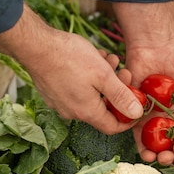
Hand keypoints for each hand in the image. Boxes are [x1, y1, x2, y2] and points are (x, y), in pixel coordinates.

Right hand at [0, 3, 144, 133]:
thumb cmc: (69, 58)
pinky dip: (88, 77)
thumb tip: (137, 114)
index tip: (135, 103)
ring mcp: (60, 102)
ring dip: (103, 79)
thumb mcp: (103, 75)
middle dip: (116, 89)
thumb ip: (121, 96)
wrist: (36, 45)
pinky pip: (76, 89)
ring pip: (90, 95)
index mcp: (87, 112)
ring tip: (108, 59)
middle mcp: (72, 112)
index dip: (127, 118)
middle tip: (122, 69)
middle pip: (102, 108)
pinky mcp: (52, 91)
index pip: (112, 127)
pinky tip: (91, 59)